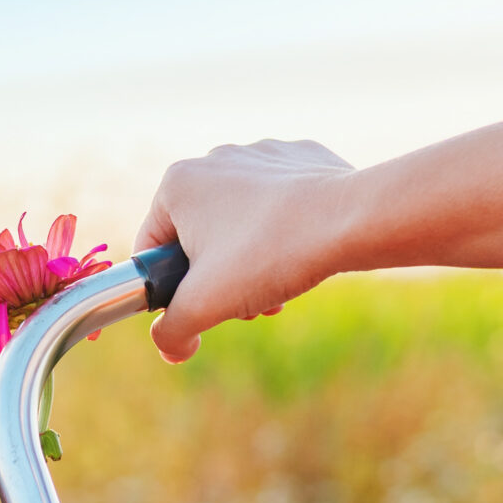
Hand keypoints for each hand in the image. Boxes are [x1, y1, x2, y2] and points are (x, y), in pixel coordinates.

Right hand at [133, 139, 356, 361]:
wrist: (351, 219)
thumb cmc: (267, 255)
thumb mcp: (204, 307)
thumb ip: (171, 332)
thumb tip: (171, 348)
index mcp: (178, 183)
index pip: (150, 248)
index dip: (169, 290)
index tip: (199, 308)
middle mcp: (214, 159)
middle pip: (199, 239)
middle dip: (219, 280)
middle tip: (243, 304)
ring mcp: (261, 155)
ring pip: (240, 224)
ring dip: (251, 265)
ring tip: (276, 287)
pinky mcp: (300, 159)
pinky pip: (279, 205)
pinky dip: (284, 234)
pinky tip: (303, 252)